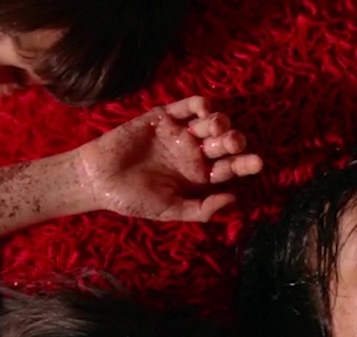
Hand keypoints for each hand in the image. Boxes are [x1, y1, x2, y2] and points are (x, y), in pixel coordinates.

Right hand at [78, 98, 263, 222]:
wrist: (98, 180)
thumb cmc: (134, 199)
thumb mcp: (170, 211)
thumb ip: (201, 209)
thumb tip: (234, 200)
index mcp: (199, 177)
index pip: (228, 168)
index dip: (244, 164)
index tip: (257, 162)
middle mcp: (193, 154)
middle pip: (223, 143)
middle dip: (233, 140)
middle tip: (233, 142)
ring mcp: (179, 134)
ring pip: (209, 123)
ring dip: (219, 122)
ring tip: (216, 127)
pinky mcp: (163, 117)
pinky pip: (186, 107)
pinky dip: (199, 104)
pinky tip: (204, 109)